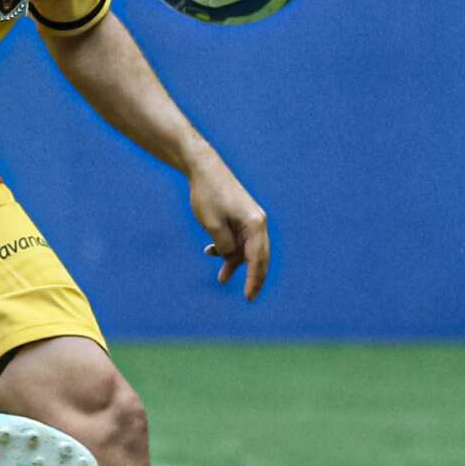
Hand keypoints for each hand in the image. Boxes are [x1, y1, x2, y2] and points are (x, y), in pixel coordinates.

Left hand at [188, 159, 269, 300]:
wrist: (204, 168)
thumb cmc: (208, 195)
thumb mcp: (212, 226)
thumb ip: (224, 246)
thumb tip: (230, 257)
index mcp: (255, 224)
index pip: (258, 260)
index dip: (254, 281)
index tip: (249, 297)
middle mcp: (258, 222)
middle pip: (260, 257)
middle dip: (254, 277)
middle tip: (249, 297)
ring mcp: (251, 218)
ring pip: (248, 248)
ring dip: (235, 262)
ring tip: (222, 279)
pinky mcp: (242, 216)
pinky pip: (240, 239)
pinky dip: (229, 248)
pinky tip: (212, 252)